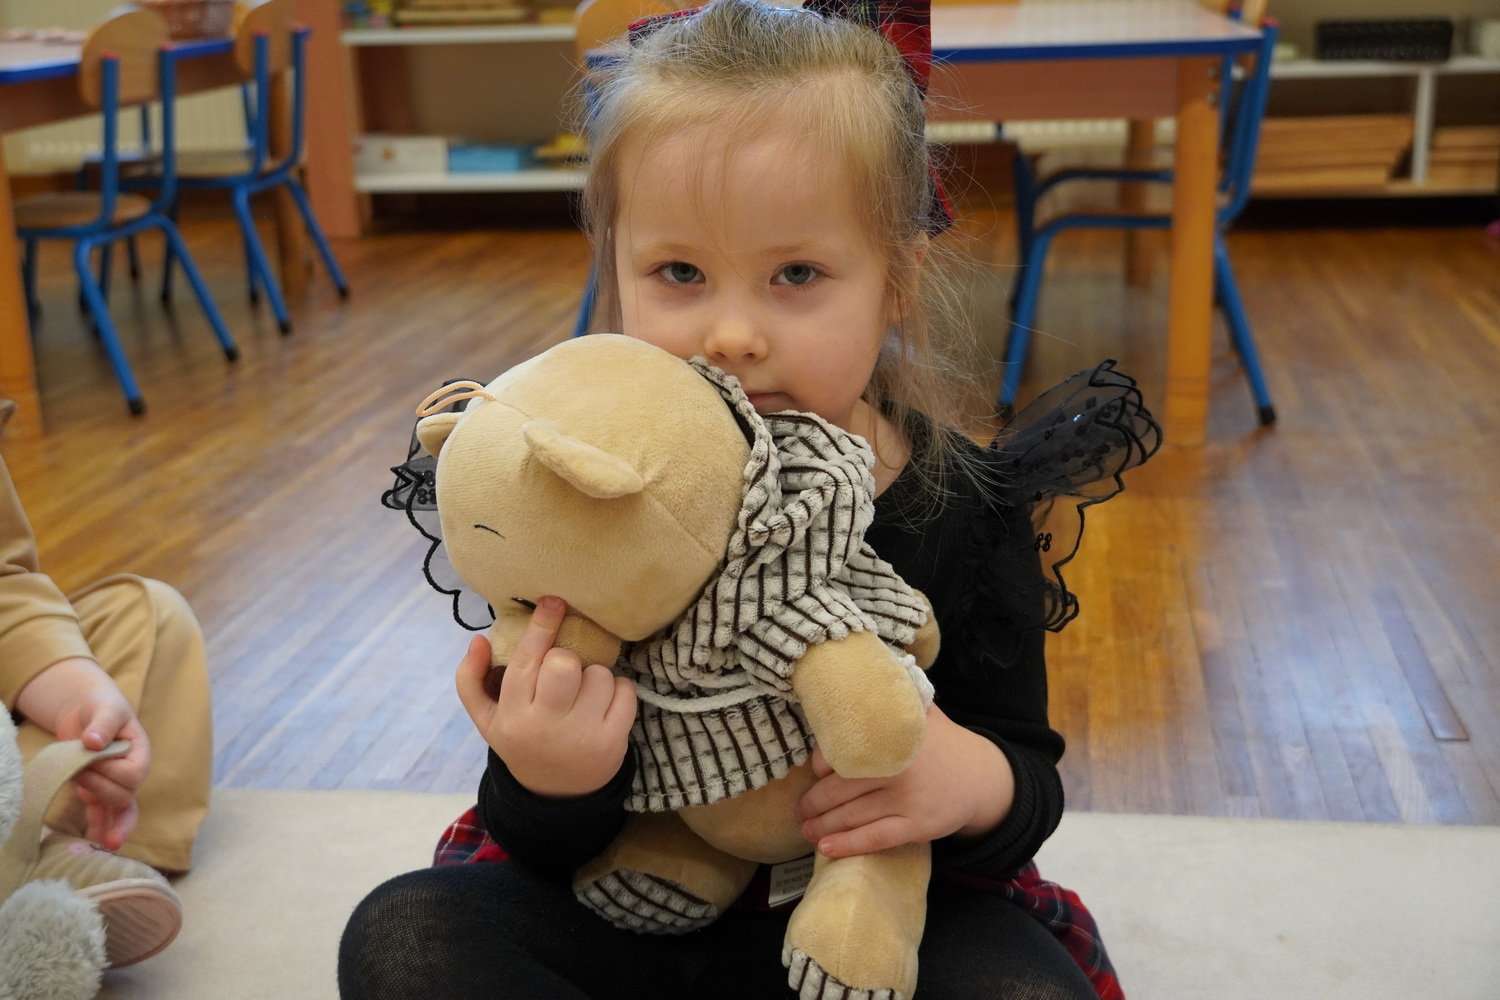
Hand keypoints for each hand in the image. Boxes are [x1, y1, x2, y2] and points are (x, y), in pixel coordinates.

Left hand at [14, 657, 150, 850]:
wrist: (87, 712)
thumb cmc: (102, 707)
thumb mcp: (105, 708)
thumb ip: (103, 723)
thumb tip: (94, 742)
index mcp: (140, 754)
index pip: (133, 774)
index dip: (110, 770)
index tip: (91, 754)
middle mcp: (132, 773)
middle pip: (123, 794)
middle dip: (99, 788)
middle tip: (78, 771)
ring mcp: (115, 785)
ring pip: (120, 811)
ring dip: (112, 825)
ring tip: (107, 843)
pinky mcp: (98, 793)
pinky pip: (104, 815)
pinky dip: (101, 828)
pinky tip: (97, 842)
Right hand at [455, 596, 636, 798]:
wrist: (555, 794)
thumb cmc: (521, 741)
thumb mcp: (487, 719)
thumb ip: (471, 679)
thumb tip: (479, 640)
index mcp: (512, 714)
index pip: (526, 660)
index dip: (542, 626)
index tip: (554, 600)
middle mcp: (545, 725)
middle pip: (564, 663)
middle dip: (567, 660)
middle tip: (564, 674)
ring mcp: (582, 734)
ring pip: (599, 674)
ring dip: (594, 677)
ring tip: (583, 696)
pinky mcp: (613, 741)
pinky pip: (625, 690)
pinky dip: (619, 690)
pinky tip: (604, 705)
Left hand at [794, 704, 1014, 858]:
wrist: (981, 777)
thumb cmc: (940, 744)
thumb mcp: (919, 712)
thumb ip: (889, 702)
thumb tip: (849, 684)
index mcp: (891, 738)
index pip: (840, 753)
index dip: (819, 765)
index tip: (813, 773)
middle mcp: (897, 768)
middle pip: (840, 789)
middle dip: (813, 802)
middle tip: (800, 808)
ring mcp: (906, 799)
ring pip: (852, 815)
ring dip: (822, 825)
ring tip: (807, 829)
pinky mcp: (916, 826)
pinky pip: (873, 838)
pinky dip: (847, 844)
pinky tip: (826, 848)